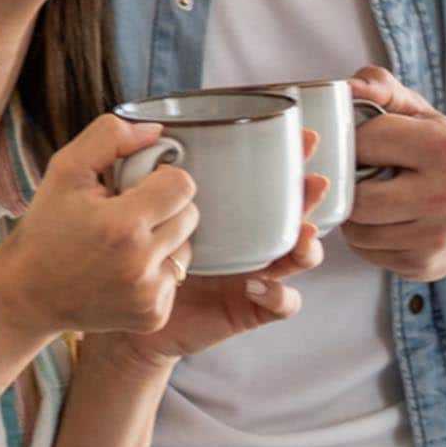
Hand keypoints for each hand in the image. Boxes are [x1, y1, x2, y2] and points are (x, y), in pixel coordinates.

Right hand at [0, 115, 198, 341]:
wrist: (28, 294)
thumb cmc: (47, 227)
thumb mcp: (65, 169)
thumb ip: (109, 137)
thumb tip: (156, 132)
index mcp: (122, 225)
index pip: (183, 185)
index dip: (160, 179)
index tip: (135, 188)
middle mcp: (141, 264)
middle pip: (190, 215)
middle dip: (164, 209)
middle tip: (128, 215)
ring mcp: (149, 295)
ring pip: (187, 248)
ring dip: (165, 240)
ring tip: (126, 244)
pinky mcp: (153, 316)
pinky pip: (176, 279)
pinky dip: (157, 271)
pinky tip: (125, 271)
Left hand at [101, 157, 327, 369]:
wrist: (131, 312)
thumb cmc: (141, 256)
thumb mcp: (149, 212)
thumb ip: (152, 177)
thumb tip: (152, 134)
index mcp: (232, 213)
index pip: (270, 183)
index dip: (292, 160)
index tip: (303, 137)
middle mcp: (250, 242)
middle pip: (295, 215)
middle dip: (310, 197)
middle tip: (314, 182)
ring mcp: (256, 274)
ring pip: (299, 259)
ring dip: (307, 247)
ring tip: (302, 236)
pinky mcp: (250, 308)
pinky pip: (281, 305)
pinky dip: (278, 295)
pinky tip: (258, 285)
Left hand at [343, 66, 445, 282]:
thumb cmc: (444, 156)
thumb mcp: (421, 113)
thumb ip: (383, 89)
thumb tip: (348, 86)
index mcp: (445, 150)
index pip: (365, 143)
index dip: (354, 142)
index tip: (364, 144)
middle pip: (358, 198)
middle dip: (351, 186)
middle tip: (363, 176)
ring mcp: (438, 237)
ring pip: (359, 231)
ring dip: (355, 215)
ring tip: (373, 198)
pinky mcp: (426, 266)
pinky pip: (369, 254)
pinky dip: (367, 239)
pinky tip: (385, 222)